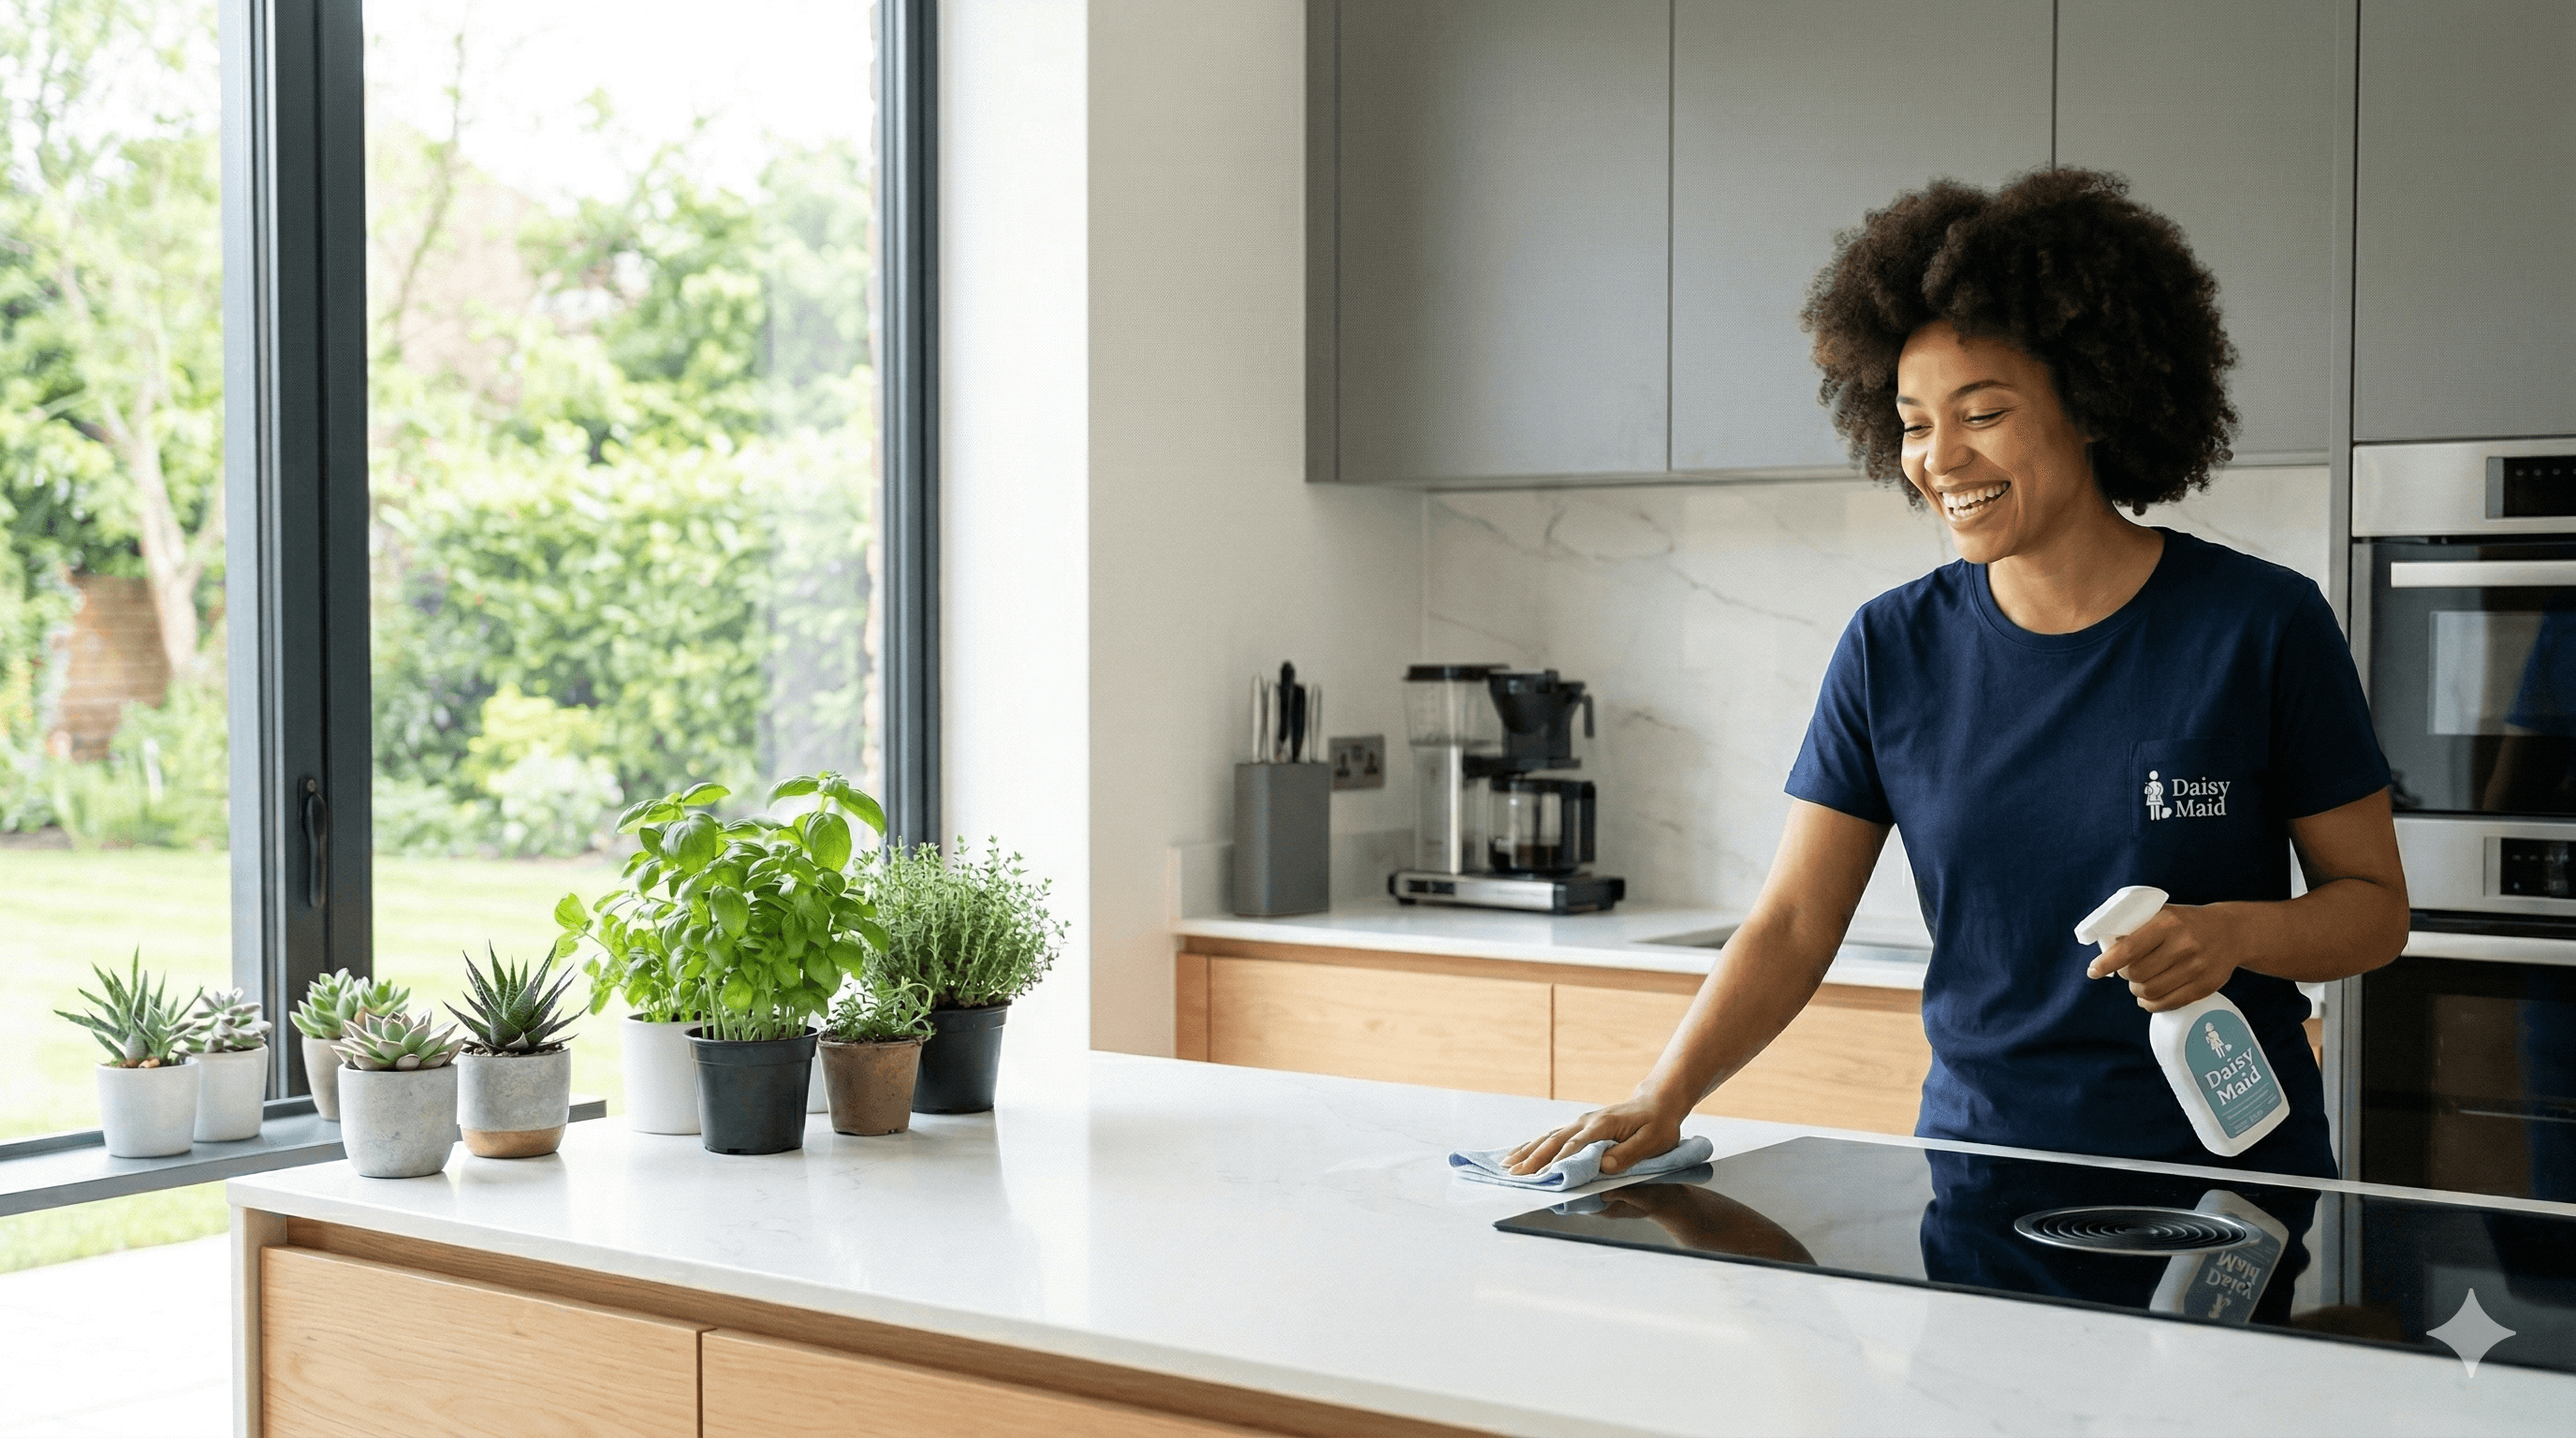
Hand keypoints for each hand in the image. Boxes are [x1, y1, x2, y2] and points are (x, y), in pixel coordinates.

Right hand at [1502, 1094, 1683, 1176]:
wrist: (1657, 1104)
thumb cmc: (1658, 1125)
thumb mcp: (1653, 1141)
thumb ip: (1628, 1153)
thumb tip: (1603, 1166)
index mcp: (1603, 1127)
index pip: (1575, 1147)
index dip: (1558, 1163)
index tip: (1541, 1177)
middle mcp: (1586, 1122)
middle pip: (1554, 1142)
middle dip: (1533, 1159)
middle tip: (1514, 1176)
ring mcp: (1581, 1123)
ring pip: (1548, 1138)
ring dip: (1527, 1152)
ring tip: (1506, 1166)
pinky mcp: (1579, 1126)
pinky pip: (1552, 1136)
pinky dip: (1533, 1145)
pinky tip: (1520, 1153)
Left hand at [2085, 904, 2240, 1010]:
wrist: (2232, 931)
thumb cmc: (2187, 923)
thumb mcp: (2163, 914)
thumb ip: (2137, 927)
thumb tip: (2105, 947)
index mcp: (2167, 923)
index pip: (2128, 949)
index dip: (2106, 963)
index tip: (2093, 971)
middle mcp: (2183, 944)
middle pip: (2137, 974)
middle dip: (2125, 976)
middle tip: (2127, 972)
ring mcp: (2196, 967)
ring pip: (2151, 991)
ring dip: (2137, 991)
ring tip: (2138, 984)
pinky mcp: (2205, 986)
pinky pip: (2170, 1003)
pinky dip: (2152, 1005)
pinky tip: (2147, 999)